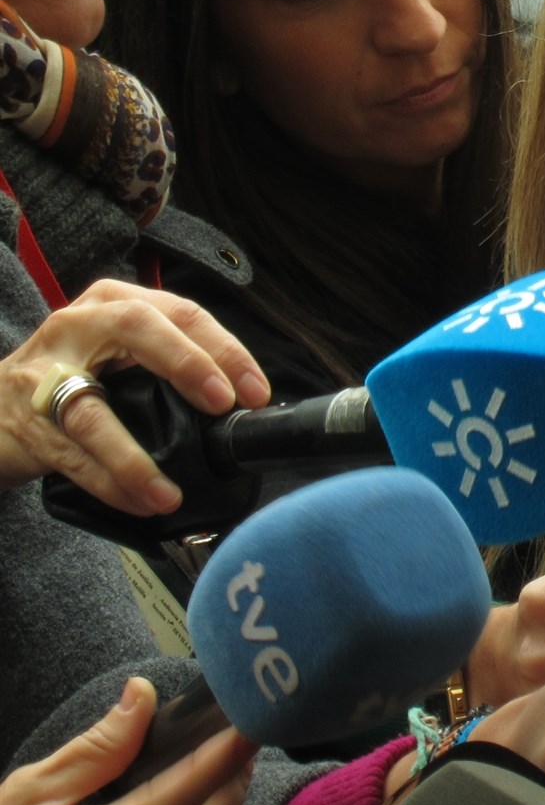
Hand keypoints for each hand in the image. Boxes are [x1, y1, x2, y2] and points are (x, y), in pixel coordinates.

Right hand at [0, 279, 270, 513]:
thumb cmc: (73, 376)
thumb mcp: (121, 352)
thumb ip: (172, 362)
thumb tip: (243, 402)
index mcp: (114, 303)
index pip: (180, 313)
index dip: (225, 350)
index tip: (256, 391)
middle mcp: (78, 326)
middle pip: (138, 330)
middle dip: (188, 364)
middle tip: (223, 405)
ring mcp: (45, 373)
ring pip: (93, 411)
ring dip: (136, 458)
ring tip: (169, 492)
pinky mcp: (28, 421)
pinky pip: (73, 456)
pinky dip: (110, 482)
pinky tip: (141, 501)